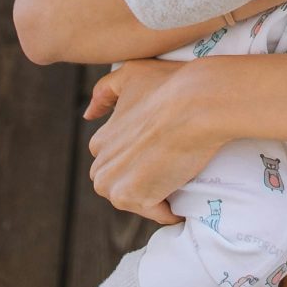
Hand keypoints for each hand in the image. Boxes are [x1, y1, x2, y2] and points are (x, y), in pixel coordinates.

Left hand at [84, 58, 227, 220]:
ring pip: (135, 200)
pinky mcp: (136, 198)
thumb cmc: (170, 84)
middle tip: (172, 164)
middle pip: (121, 184)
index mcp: (100, 141)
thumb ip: (105, 91)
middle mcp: (101, 167)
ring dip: (155, 195)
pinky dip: (170, 210)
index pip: (114, 161)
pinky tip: (184, 195)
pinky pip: (156, 213)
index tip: (159, 149)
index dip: (138, 157)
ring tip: (179, 177)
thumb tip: (88, 114)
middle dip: (142, 179)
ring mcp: (116, 185)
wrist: (198, 102)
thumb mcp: (131, 74)